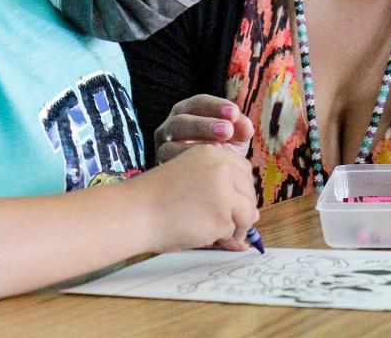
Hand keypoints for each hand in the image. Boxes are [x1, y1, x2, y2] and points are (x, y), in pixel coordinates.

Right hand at [132, 144, 258, 252]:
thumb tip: (255, 216)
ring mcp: (225, 187)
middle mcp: (221, 165)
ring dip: (237, 225)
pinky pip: (236, 228)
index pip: (242, 169)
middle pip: (249, 189)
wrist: (136, 212)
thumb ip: (220, 192)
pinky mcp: (224, 210)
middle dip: (242, 208)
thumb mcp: (190, 183)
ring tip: (217, 234)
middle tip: (228, 225)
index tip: (231, 204)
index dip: (239, 190)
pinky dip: (227, 237)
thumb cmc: (155, 202)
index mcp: (210, 152)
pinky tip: (208, 236)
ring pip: (248, 210)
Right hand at [154, 95, 253, 163]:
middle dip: (204, 124)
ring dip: (194, 143)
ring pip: (172, 139)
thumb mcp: (236, 140)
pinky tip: (204, 165)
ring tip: (218, 147)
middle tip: (227, 130)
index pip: (199, 103)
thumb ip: (242, 129)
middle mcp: (171, 125)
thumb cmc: (222, 154)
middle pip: (181, 120)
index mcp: (188, 112)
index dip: (216, 106)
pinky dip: (185, 160)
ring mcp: (163, 145)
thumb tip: (247, 127)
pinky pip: (169, 160)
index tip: (235, 113)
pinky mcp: (161, 164)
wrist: (209, 182)